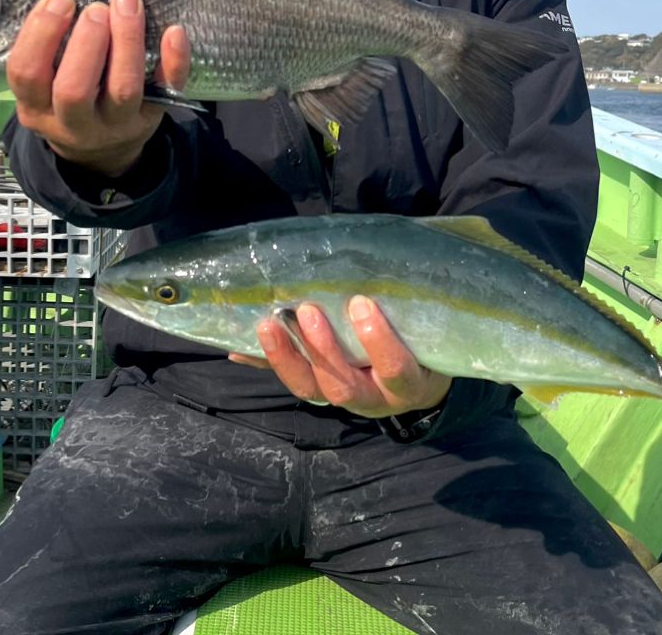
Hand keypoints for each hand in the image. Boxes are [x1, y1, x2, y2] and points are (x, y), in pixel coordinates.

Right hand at [8, 0, 190, 177]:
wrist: (102, 153)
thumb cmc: (67, 101)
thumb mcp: (44, 86)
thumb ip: (48, 53)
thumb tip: (66, 0)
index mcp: (36, 108)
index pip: (26, 73)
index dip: (41, 33)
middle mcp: (73, 122)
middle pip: (74, 90)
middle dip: (86, 43)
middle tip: (98, 8)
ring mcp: (115, 125)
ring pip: (123, 89)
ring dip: (127, 42)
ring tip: (127, 3)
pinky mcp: (151, 119)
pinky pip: (166, 91)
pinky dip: (174, 61)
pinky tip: (174, 32)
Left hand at [228, 296, 451, 418]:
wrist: (419, 382)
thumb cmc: (421, 345)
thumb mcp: (423, 333)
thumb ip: (405, 304)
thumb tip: (389, 260)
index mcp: (406, 383)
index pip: (396, 370)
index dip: (378, 343)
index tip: (362, 304)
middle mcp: (373, 399)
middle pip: (343, 386)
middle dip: (322, 349)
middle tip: (308, 310)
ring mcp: (342, 401)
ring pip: (311, 389)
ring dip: (287, 356)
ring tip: (269, 323)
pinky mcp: (318, 393)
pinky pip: (289, 382)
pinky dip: (263, 365)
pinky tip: (238, 349)